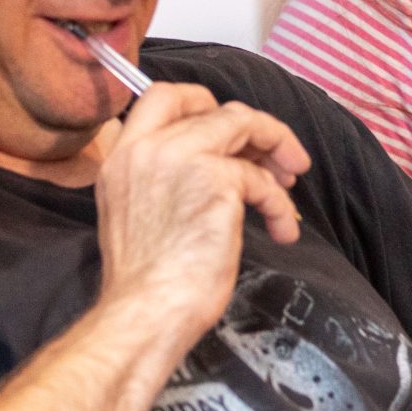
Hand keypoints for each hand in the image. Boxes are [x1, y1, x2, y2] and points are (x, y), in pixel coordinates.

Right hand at [93, 82, 312, 330]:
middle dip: (254, 127)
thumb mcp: (139, 212)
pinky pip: (262, 180)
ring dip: (277, 151)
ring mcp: (181, 159)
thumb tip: (219, 163)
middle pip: (213, 107)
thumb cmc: (147, 282)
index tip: (230, 129)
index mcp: (121, 156)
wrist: (144, 315)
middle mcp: (148, 149)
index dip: (202, 102)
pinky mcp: (216, 181)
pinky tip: (282, 230)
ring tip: (290, 184)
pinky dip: (280, 205)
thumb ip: (165, 177)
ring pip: (244, 126)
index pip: (161, 96)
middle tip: (277, 157)